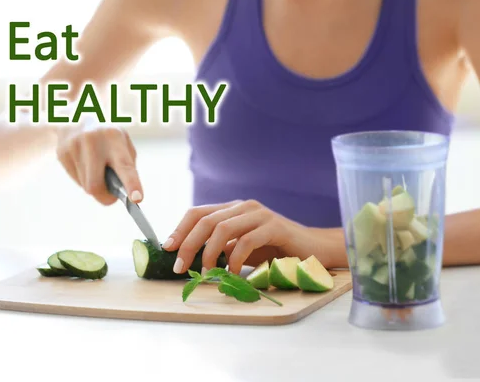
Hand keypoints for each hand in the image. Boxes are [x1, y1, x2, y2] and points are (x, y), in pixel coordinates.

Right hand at [54, 120, 142, 204]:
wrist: (76, 115)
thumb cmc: (108, 135)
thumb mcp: (123, 142)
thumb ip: (127, 166)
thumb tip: (122, 192)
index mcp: (114, 137)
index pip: (124, 166)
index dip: (132, 184)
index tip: (137, 199)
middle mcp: (92, 141)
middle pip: (96, 186)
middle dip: (105, 196)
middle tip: (112, 196)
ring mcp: (73, 147)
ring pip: (85, 185)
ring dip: (95, 184)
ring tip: (97, 168)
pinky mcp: (61, 153)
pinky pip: (76, 179)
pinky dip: (84, 178)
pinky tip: (85, 162)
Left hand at [163, 199, 322, 274]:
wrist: (311, 249)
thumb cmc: (274, 250)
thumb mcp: (241, 248)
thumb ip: (221, 247)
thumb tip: (189, 258)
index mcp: (233, 208)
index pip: (198, 212)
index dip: (180, 229)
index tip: (167, 248)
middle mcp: (244, 206)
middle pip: (206, 220)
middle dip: (189, 244)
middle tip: (180, 266)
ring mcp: (260, 214)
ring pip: (223, 228)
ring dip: (209, 253)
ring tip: (205, 273)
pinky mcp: (274, 226)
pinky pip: (246, 241)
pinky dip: (234, 260)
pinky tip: (231, 274)